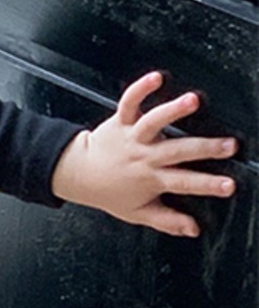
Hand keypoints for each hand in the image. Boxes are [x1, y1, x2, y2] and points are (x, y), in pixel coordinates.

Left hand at [50, 71, 237, 236]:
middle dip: (205, 148)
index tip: (228, 185)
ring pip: (153, 122)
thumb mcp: (137, 212)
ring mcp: (132, 137)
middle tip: (230, 145)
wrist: (77, 174)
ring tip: (193, 101)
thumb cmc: (110, 192)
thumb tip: (194, 230)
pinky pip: (129, 102)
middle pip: (177, 151)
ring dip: (172, 111)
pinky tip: (156, 77)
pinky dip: (141, 88)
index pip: (184, 183)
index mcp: (151, 179)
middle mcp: (143, 156)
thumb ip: (167, 220)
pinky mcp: (120, 120)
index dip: (207, 185)